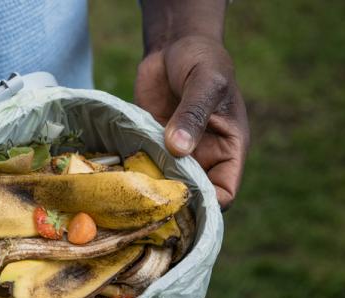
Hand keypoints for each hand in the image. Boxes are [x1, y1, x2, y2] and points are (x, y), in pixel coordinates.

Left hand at [134, 35, 249, 208]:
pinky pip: (143, 169)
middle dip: (173, 203)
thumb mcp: (205, 82)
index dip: (208, 204)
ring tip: (127, 195)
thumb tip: (179, 148)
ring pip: (165, 187)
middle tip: (146, 204)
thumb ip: (193, 114)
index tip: (181, 201)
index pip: (225, 193)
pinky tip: (114, 179)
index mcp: (229, 149)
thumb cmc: (202, 60)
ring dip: (148, 191)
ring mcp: (176, 155)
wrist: (174, 46)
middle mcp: (204, 158)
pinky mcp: (152, 147)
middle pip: (192, 197)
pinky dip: (132, 176)